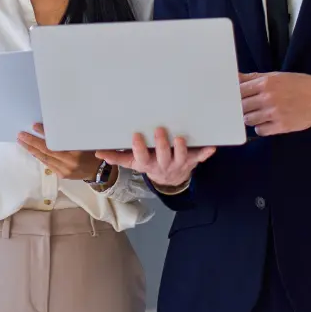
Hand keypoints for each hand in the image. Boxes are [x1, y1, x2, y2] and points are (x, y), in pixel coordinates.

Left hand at [17, 123, 101, 179]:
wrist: (99, 171)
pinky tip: (32, 150)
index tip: (34, 126)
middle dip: (32, 143)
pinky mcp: (61, 175)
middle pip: (46, 152)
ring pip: (44, 159)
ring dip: (32, 149)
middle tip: (20, 135)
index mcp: (76, 152)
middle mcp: (69, 163)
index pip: (55, 143)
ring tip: (22, 141)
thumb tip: (54, 126)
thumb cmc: (93, 152)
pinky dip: (39, 156)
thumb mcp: (84, 141)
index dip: (44, 134)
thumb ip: (70, 136)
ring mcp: (64, 171)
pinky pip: (47, 164)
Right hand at [96, 127, 215, 188]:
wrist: (170, 181)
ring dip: (181, 149)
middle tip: (160, 130)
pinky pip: (200, 158)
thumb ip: (118, 157)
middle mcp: (163, 165)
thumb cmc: (150, 164)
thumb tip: (99, 152)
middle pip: (163, 156)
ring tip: (180, 138)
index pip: (142, 158)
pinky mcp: (191, 161)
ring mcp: (178, 163)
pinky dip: (205, 153)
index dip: (139, 148)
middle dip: (162, 144)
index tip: (136, 135)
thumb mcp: (134, 163)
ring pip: (181, 157)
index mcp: (148, 164)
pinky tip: (211, 147)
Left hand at [240, 71, 310, 135]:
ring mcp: (274, 113)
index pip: (239, 91)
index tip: (235, 97)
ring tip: (259, 114)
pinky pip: (260, 131)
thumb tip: (236, 77)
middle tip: (249, 106)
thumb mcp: (276, 76)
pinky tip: (267, 122)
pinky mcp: (281, 126)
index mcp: (266, 83)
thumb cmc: (299, 85)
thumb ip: (254, 77)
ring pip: (248, 120)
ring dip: (251, 118)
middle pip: (242, 106)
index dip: (235, 95)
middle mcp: (267, 98)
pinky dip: (260, 128)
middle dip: (243, 107)